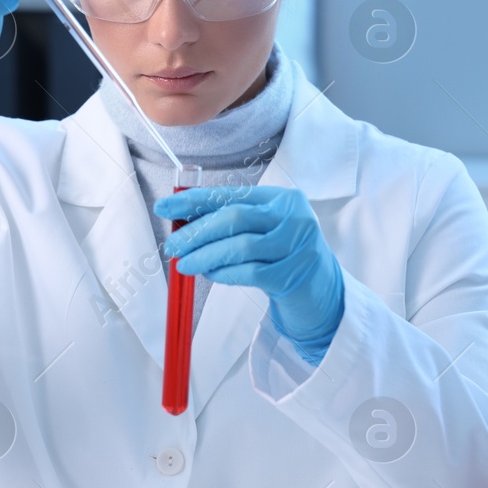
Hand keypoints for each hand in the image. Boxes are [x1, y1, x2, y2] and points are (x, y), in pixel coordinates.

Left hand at [155, 184, 344, 363]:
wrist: (322, 293)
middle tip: (172, 246)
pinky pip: (249, 271)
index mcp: (281, 198)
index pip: (230, 194)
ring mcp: (297, 246)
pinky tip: (211, 275)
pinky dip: (224, 273)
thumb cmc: (283, 258)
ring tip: (185, 265)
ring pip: (240, 247)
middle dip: (196, 232)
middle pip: (234, 218)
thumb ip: (230, 223)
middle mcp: (293, 217)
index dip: (194, 200)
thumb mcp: (262, 231)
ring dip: (205, 256)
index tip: (165, 207)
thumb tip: (182, 221)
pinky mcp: (294, 274)